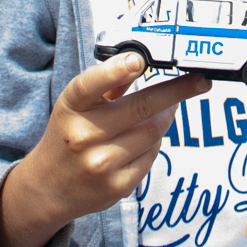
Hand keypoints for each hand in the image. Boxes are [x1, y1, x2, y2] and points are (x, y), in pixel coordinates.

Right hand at [0, 52, 210, 246]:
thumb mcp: (77, 105)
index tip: (139, 60)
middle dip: (177, 91)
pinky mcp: (118, 186)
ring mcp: (102, 163)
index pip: (91, 84)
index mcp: (72, 107)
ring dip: (166, 116)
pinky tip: (145, 138)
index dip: (116, 70)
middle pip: (142, 107)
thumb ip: (108, 83)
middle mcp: (84, 135)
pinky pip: (152, 155)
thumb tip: (142, 60)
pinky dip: (155, 141)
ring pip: (154, 131)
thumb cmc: (69, 134)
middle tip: (198, 81)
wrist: (48, 186)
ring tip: (165, 109)